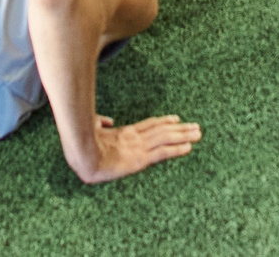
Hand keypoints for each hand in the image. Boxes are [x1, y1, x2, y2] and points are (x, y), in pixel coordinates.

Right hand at [78, 115, 201, 183]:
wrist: (81, 157)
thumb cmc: (81, 145)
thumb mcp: (90, 130)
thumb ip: (100, 123)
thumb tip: (107, 120)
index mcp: (123, 133)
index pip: (149, 125)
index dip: (164, 122)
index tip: (176, 119)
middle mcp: (134, 138)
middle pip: (162, 130)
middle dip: (180, 128)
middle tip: (195, 126)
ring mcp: (138, 147)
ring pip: (166, 138)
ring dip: (184, 135)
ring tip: (198, 133)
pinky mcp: (139, 159)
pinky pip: (162, 152)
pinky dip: (177, 149)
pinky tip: (188, 147)